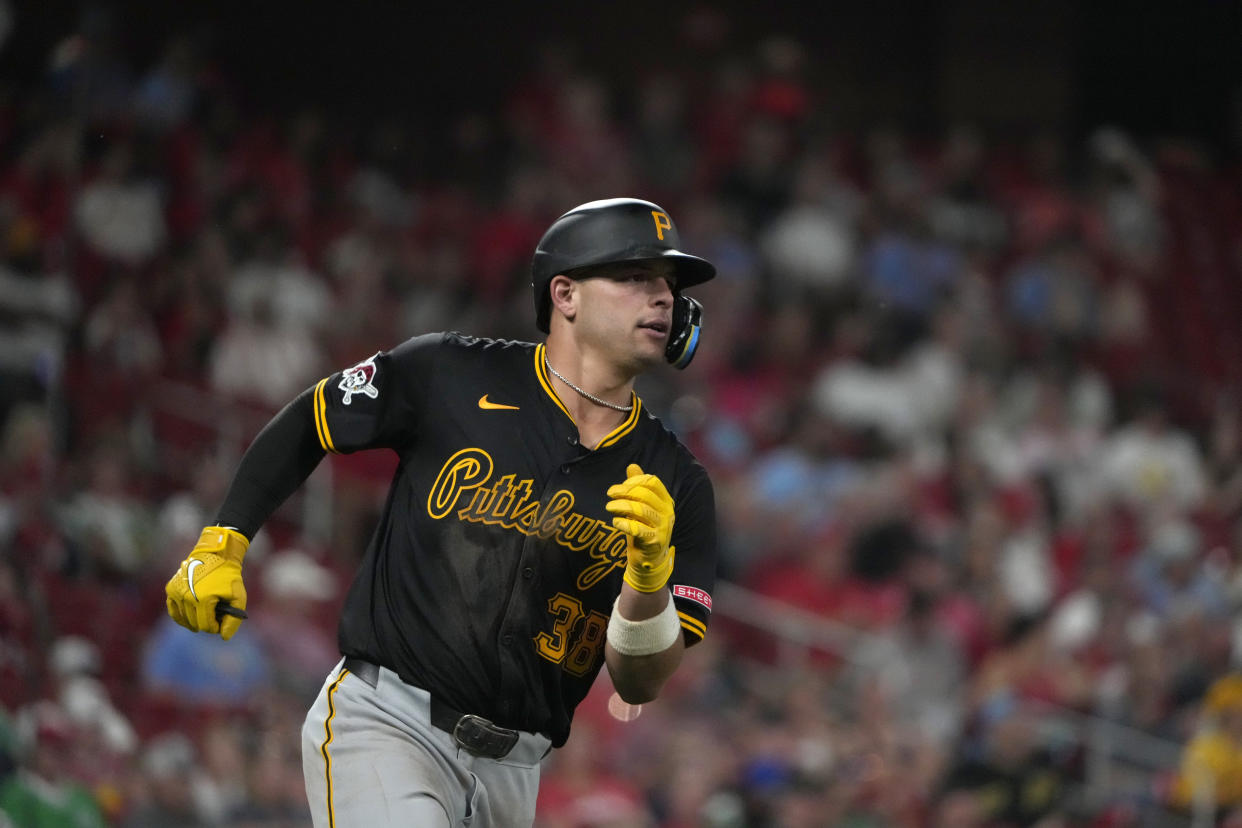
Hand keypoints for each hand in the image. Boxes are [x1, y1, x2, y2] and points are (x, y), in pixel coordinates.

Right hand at [165, 526, 249, 639]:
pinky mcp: (171, 588)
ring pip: (183, 619)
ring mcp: (176, 592)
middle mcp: (186, 597)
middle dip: (206, 623)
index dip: (216, 627)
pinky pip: (173, 610)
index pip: (206, 626)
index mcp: (203, 599)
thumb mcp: (238, 597)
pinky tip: (189, 617)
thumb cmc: (229, 576)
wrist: (216, 554)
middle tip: (215, 615)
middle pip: (194, 624)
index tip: (221, 621)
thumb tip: (224, 637)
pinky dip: (181, 616)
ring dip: (194, 619)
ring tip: (205, 612)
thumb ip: (234, 619)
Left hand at [606, 464, 675, 592]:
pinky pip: (638, 529)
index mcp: (665, 501)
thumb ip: (638, 487)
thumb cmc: (644, 529)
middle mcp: (667, 512)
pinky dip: (624, 523)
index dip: (635, 481)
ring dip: (621, 506)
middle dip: (624, 491)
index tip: (620, 486)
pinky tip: (616, 521)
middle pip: (645, 494)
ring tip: (609, 506)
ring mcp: (662, 527)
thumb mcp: (641, 506)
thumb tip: (632, 466)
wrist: (649, 560)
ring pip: (641, 510)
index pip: (653, 482)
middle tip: (610, 494)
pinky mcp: (654, 542)